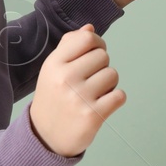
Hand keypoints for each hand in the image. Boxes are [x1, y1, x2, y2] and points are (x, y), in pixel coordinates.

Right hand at [28, 25, 125, 156]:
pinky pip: (119, 95)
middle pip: (103, 56)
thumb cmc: (53, 98)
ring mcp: (79, 98)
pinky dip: (114, 99)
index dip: (96, 43)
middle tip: (89, 81)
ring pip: (113, 74)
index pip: (87, 38)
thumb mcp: (53, 69)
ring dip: (108, 84)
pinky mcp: (93, 115)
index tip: (94, 53)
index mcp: (54, 64)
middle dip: (101, 67)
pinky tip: (101, 105)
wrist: (45, 137)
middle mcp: (65, 78)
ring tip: (93, 94)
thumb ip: (70, 46)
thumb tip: (90, 27)